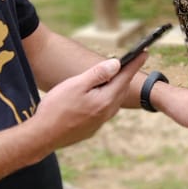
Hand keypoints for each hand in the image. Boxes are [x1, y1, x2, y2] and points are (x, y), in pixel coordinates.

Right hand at [31, 53, 146, 150]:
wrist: (42, 136)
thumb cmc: (56, 108)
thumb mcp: (76, 85)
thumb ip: (98, 74)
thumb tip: (116, 64)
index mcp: (105, 100)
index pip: (125, 77)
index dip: (134, 64)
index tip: (145, 53)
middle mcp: (106, 112)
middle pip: (121, 89)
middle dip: (124, 75)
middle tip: (126, 62)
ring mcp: (99, 122)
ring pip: (113, 100)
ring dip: (114, 87)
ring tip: (110, 77)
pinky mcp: (91, 129)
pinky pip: (104, 110)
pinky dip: (104, 99)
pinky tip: (95, 96)